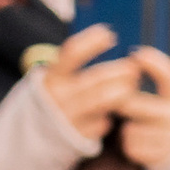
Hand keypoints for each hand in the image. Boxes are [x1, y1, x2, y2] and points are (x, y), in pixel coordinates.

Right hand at [39, 25, 142, 141]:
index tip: (109, 34)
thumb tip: (109, 39)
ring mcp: (69, 117)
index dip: (92, 42)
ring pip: (106, 99)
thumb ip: (76, 64)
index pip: (72, 53)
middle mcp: (58, 97)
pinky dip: (112, 115)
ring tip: (131, 85)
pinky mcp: (80, 136)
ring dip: (124, 90)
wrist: (36, 134)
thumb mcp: (59, 79)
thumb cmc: (59, 96)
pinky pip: (105, 122)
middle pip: (98, 78)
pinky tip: (113, 111)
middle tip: (133, 68)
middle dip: (120, 71)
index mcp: (51, 77)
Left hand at [117, 46, 169, 169]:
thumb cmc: (169, 118)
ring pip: (130, 129)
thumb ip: (160, 79)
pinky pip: (131, 146)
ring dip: (127, 127)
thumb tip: (136, 54)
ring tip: (135, 127)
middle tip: (117, 101)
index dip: (153, 62)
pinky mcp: (161, 157)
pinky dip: (130, 144)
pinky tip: (139, 142)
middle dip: (121, 102)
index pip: (169, 76)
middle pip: (135, 105)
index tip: (135, 54)